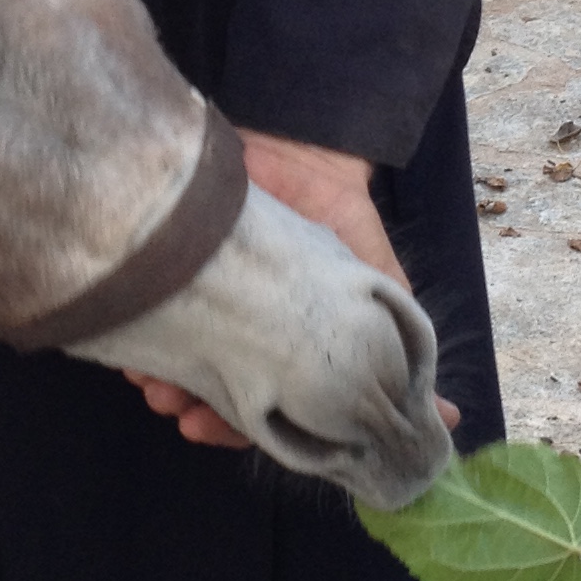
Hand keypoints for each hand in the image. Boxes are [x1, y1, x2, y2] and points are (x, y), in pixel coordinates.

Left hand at [126, 127, 458, 450]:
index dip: (234, 430)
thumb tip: (449, 417)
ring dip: (158, 375)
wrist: (301, 145)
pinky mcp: (179, 268)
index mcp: (286, 349)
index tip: (208, 434)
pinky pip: (153, 306)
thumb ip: (399, 351)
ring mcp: (208, 301)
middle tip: (176, 413)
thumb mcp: (377, 286)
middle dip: (189, 407)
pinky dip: (140, 326)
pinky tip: (131, 337)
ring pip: (174, 357)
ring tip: (149, 381)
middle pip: (207, 390)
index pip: (257, 408)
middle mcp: (242, 331)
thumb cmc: (341, 220)